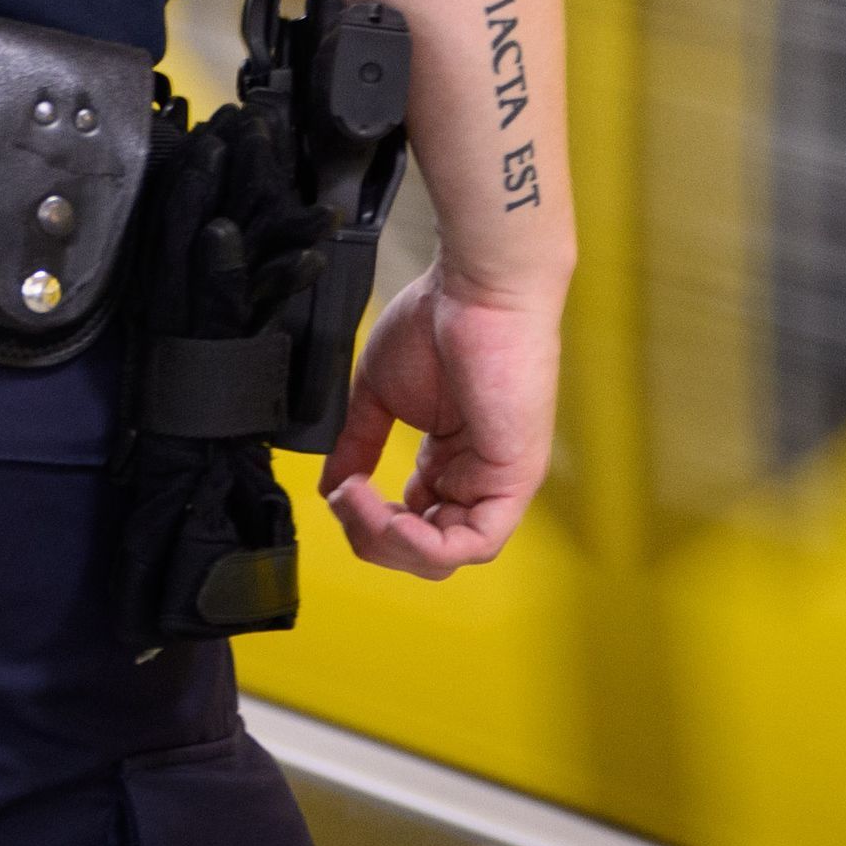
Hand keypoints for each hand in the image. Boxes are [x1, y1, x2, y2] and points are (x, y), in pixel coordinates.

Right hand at [324, 261, 558, 577]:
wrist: (474, 289)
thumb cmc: (438, 321)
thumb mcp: (380, 394)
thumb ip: (358, 444)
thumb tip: (332, 485)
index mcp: (448, 459)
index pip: (410, 524)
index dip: (368, 521)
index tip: (339, 490)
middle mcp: (474, 476)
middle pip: (424, 549)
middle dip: (372, 537)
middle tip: (344, 499)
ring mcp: (497, 482)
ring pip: (446, 556)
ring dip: (390, 541)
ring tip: (358, 502)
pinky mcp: (514, 480)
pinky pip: (473, 543)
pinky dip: (425, 544)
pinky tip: (391, 518)